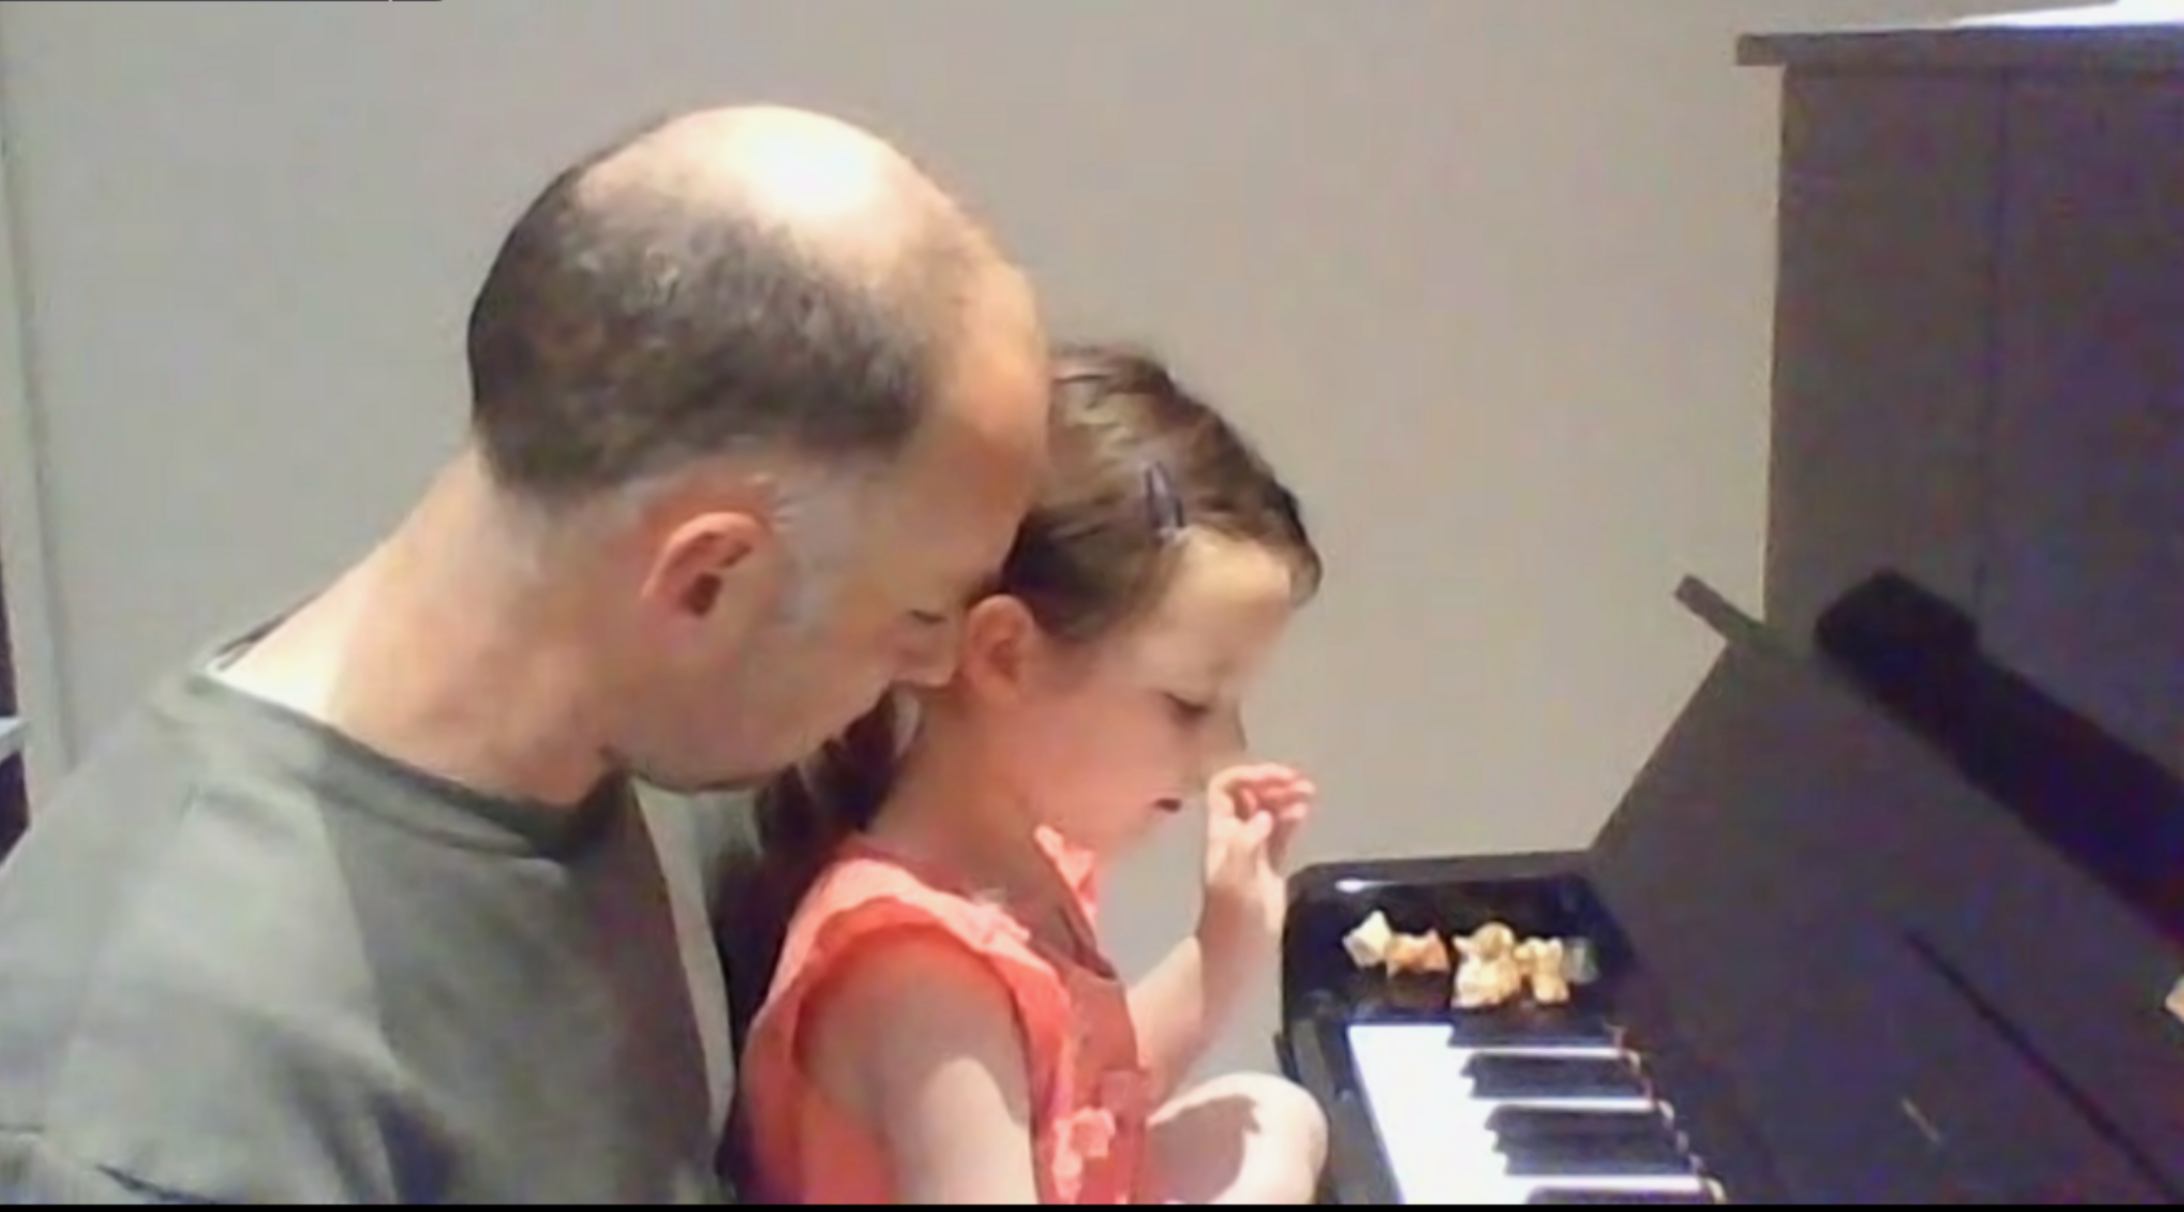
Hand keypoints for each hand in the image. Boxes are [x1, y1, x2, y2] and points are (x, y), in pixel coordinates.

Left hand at [1196, 763, 1315, 961]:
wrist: (1238, 950)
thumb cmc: (1232, 916)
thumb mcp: (1235, 880)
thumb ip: (1247, 844)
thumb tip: (1265, 815)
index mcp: (1221, 833)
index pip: (1226, 788)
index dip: (1250, 775)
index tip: (1278, 777)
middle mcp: (1235, 835)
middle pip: (1249, 794)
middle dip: (1271, 781)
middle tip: (1298, 782)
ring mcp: (1253, 849)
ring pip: (1267, 810)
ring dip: (1285, 796)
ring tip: (1308, 792)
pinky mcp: (1271, 865)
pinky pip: (1281, 832)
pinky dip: (1292, 817)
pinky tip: (1304, 811)